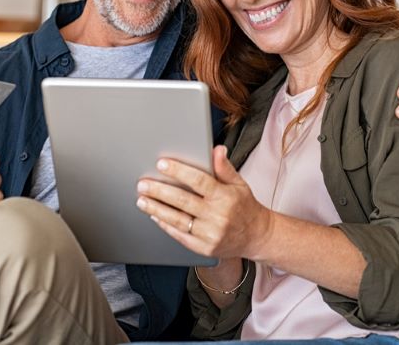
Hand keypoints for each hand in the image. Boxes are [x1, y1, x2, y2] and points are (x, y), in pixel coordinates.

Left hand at [136, 145, 271, 259]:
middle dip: (160, 191)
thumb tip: (216, 150)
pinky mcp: (204, 248)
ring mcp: (210, 234)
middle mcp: (218, 216)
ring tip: (142, 200)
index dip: (179, 171)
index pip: (199, 181)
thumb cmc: (245, 207)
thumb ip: (224, 168)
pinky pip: (180, 236)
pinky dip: (166, 225)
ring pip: (178, 220)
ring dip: (157, 209)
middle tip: (143, 184)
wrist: (256, 236)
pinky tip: (154, 216)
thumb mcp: (239, 184)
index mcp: (226, 197)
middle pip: (183, 201)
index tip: (161, 164)